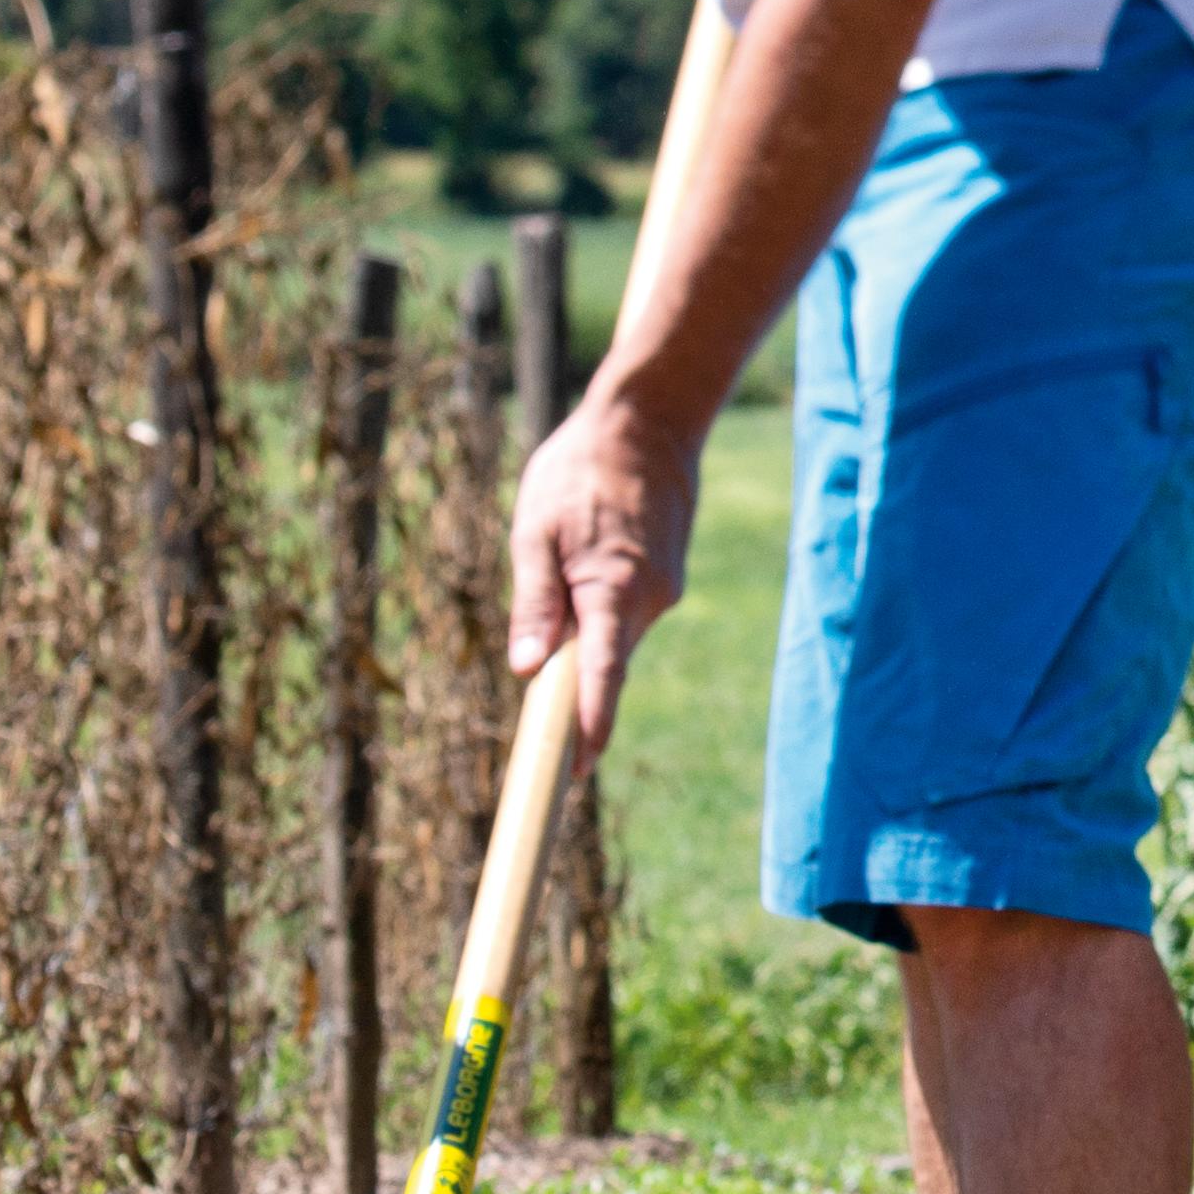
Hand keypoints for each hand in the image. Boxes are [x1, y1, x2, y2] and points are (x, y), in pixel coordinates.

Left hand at [505, 381, 698, 743]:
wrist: (651, 421)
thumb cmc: (581, 469)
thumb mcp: (536, 530)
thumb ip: (534, 603)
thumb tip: (527, 669)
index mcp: (614, 590)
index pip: (602, 676)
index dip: (588, 727)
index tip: (575, 772)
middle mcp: (649, 600)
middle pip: (606, 666)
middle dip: (573, 689)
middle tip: (536, 708)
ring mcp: (663, 591)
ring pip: (613, 637)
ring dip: (583, 634)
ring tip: (557, 565)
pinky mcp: (666, 580)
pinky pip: (624, 613)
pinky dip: (599, 609)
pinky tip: (583, 559)